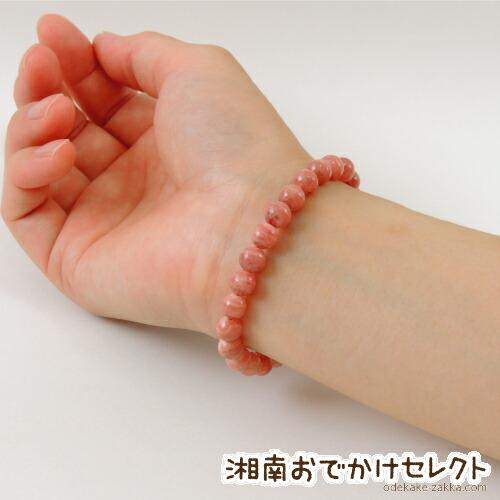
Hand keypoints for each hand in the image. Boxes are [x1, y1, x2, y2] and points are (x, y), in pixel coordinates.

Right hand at [2, 15, 309, 332]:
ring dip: (30, 126)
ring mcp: (104, 221)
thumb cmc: (237, 146)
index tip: (54, 32)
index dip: (74, 65)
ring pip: (38, 168)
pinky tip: (60, 152)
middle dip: (44, 88)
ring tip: (56, 112)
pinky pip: (26, 212)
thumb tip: (101, 48)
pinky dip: (27, 172)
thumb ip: (143, 55)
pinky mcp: (77, 261)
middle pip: (66, 131)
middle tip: (42, 62)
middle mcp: (134, 182)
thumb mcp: (198, 71)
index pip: (101, 101)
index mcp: (163, 143)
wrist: (249, 226)